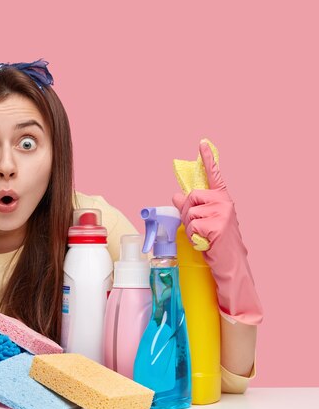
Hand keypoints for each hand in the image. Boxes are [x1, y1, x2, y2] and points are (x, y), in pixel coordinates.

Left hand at [172, 141, 262, 324]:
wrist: (231, 265)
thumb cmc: (217, 244)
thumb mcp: (203, 222)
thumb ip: (191, 207)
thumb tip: (176, 195)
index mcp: (222, 198)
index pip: (214, 175)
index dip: (207, 158)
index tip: (201, 142)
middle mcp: (224, 202)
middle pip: (190, 197)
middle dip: (187, 213)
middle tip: (199, 229)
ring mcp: (223, 213)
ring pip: (189, 212)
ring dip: (190, 227)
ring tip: (203, 237)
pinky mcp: (218, 225)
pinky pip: (192, 225)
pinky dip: (193, 236)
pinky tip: (205, 243)